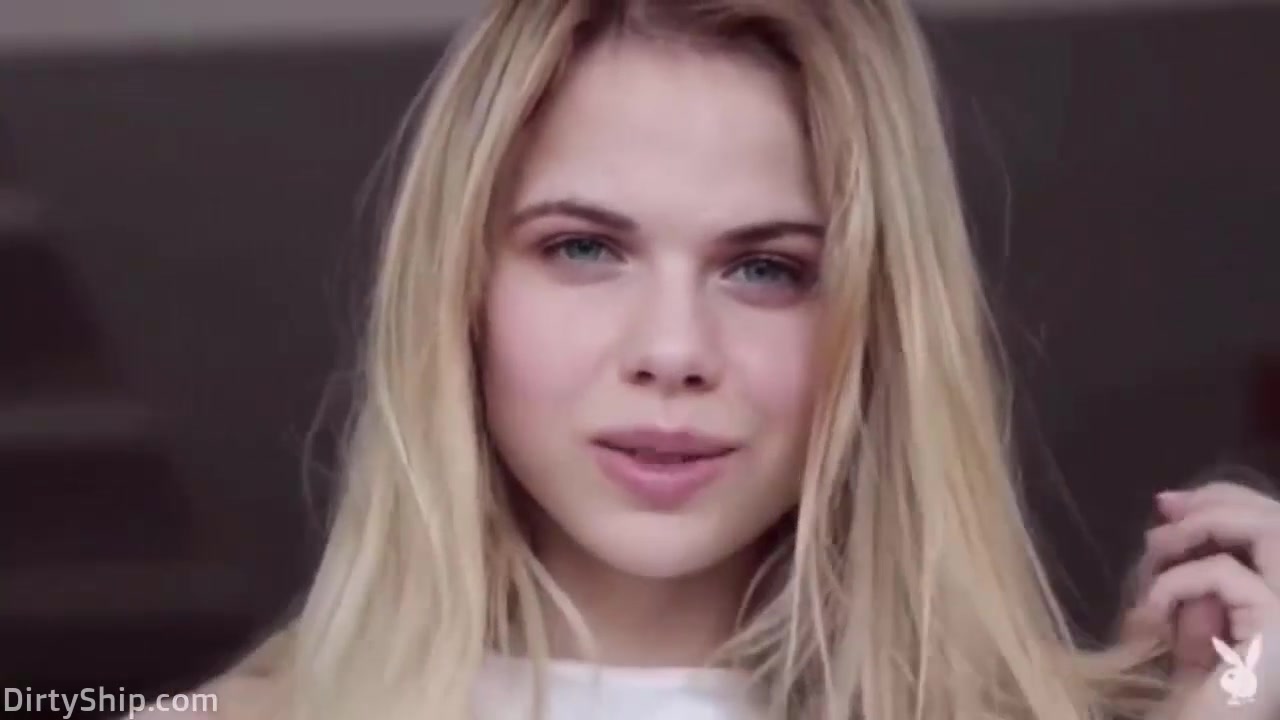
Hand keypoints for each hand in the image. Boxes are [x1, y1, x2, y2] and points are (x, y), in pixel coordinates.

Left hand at [1122, 482, 1279, 719]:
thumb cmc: (1203, 701)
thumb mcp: (1198, 631)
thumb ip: (1200, 585)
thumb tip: (1176, 526)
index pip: (1278, 529)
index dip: (1230, 502)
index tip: (1171, 502)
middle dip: (1217, 501)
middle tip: (1163, 509)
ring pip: (1272, 532)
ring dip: (1203, 526)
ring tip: (1155, 548)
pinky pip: (1227, 574)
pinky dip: (1178, 581)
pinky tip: (1150, 612)